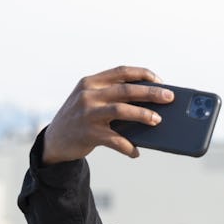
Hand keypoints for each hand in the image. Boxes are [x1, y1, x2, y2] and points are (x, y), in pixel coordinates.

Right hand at [42, 66, 174, 163]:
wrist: (54, 141)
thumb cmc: (81, 119)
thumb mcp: (90, 100)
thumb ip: (111, 96)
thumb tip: (150, 103)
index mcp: (91, 82)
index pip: (121, 71)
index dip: (143, 74)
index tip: (160, 80)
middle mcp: (88, 95)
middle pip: (126, 90)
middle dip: (151, 93)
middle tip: (169, 98)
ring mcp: (87, 114)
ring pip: (121, 110)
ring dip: (143, 115)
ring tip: (158, 121)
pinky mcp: (88, 134)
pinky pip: (115, 140)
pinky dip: (128, 146)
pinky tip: (136, 152)